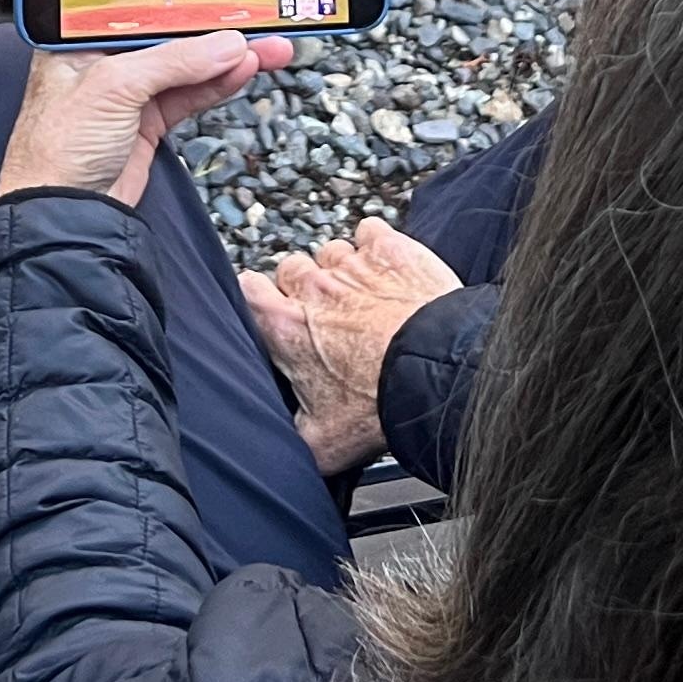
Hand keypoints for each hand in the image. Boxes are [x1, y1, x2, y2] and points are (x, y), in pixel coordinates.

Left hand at [0, 32, 291, 207]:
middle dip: (213, 30)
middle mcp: (103, 61)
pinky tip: (244, 69)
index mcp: (79, 39)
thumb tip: (224, 45)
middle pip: (168, 36)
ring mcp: (128, 94)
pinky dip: (218, 83)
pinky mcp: (147, 122)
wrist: (62, 214)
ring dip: (227, 58)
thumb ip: (173, 61)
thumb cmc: (57, 147)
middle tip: (258, 21)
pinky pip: (190, 95)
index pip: (137, 8)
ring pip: (186, 67)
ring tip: (269, 48)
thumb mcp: (113, 87)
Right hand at [240, 220, 462, 475]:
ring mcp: (351, 264)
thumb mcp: (321, 443)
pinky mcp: (390, 249)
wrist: (436, 376)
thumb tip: (278, 449)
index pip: (246, 290)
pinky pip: (369, 231)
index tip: (270, 312)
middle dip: (303, 288)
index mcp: (286, 327)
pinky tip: (385, 269)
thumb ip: (290, 436)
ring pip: (331, 252)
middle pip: (289, 269)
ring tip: (362, 299)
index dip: (257, 299)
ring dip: (341, 271)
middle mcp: (312, 287)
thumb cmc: (379, 405)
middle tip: (326, 317)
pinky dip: (375, 245)